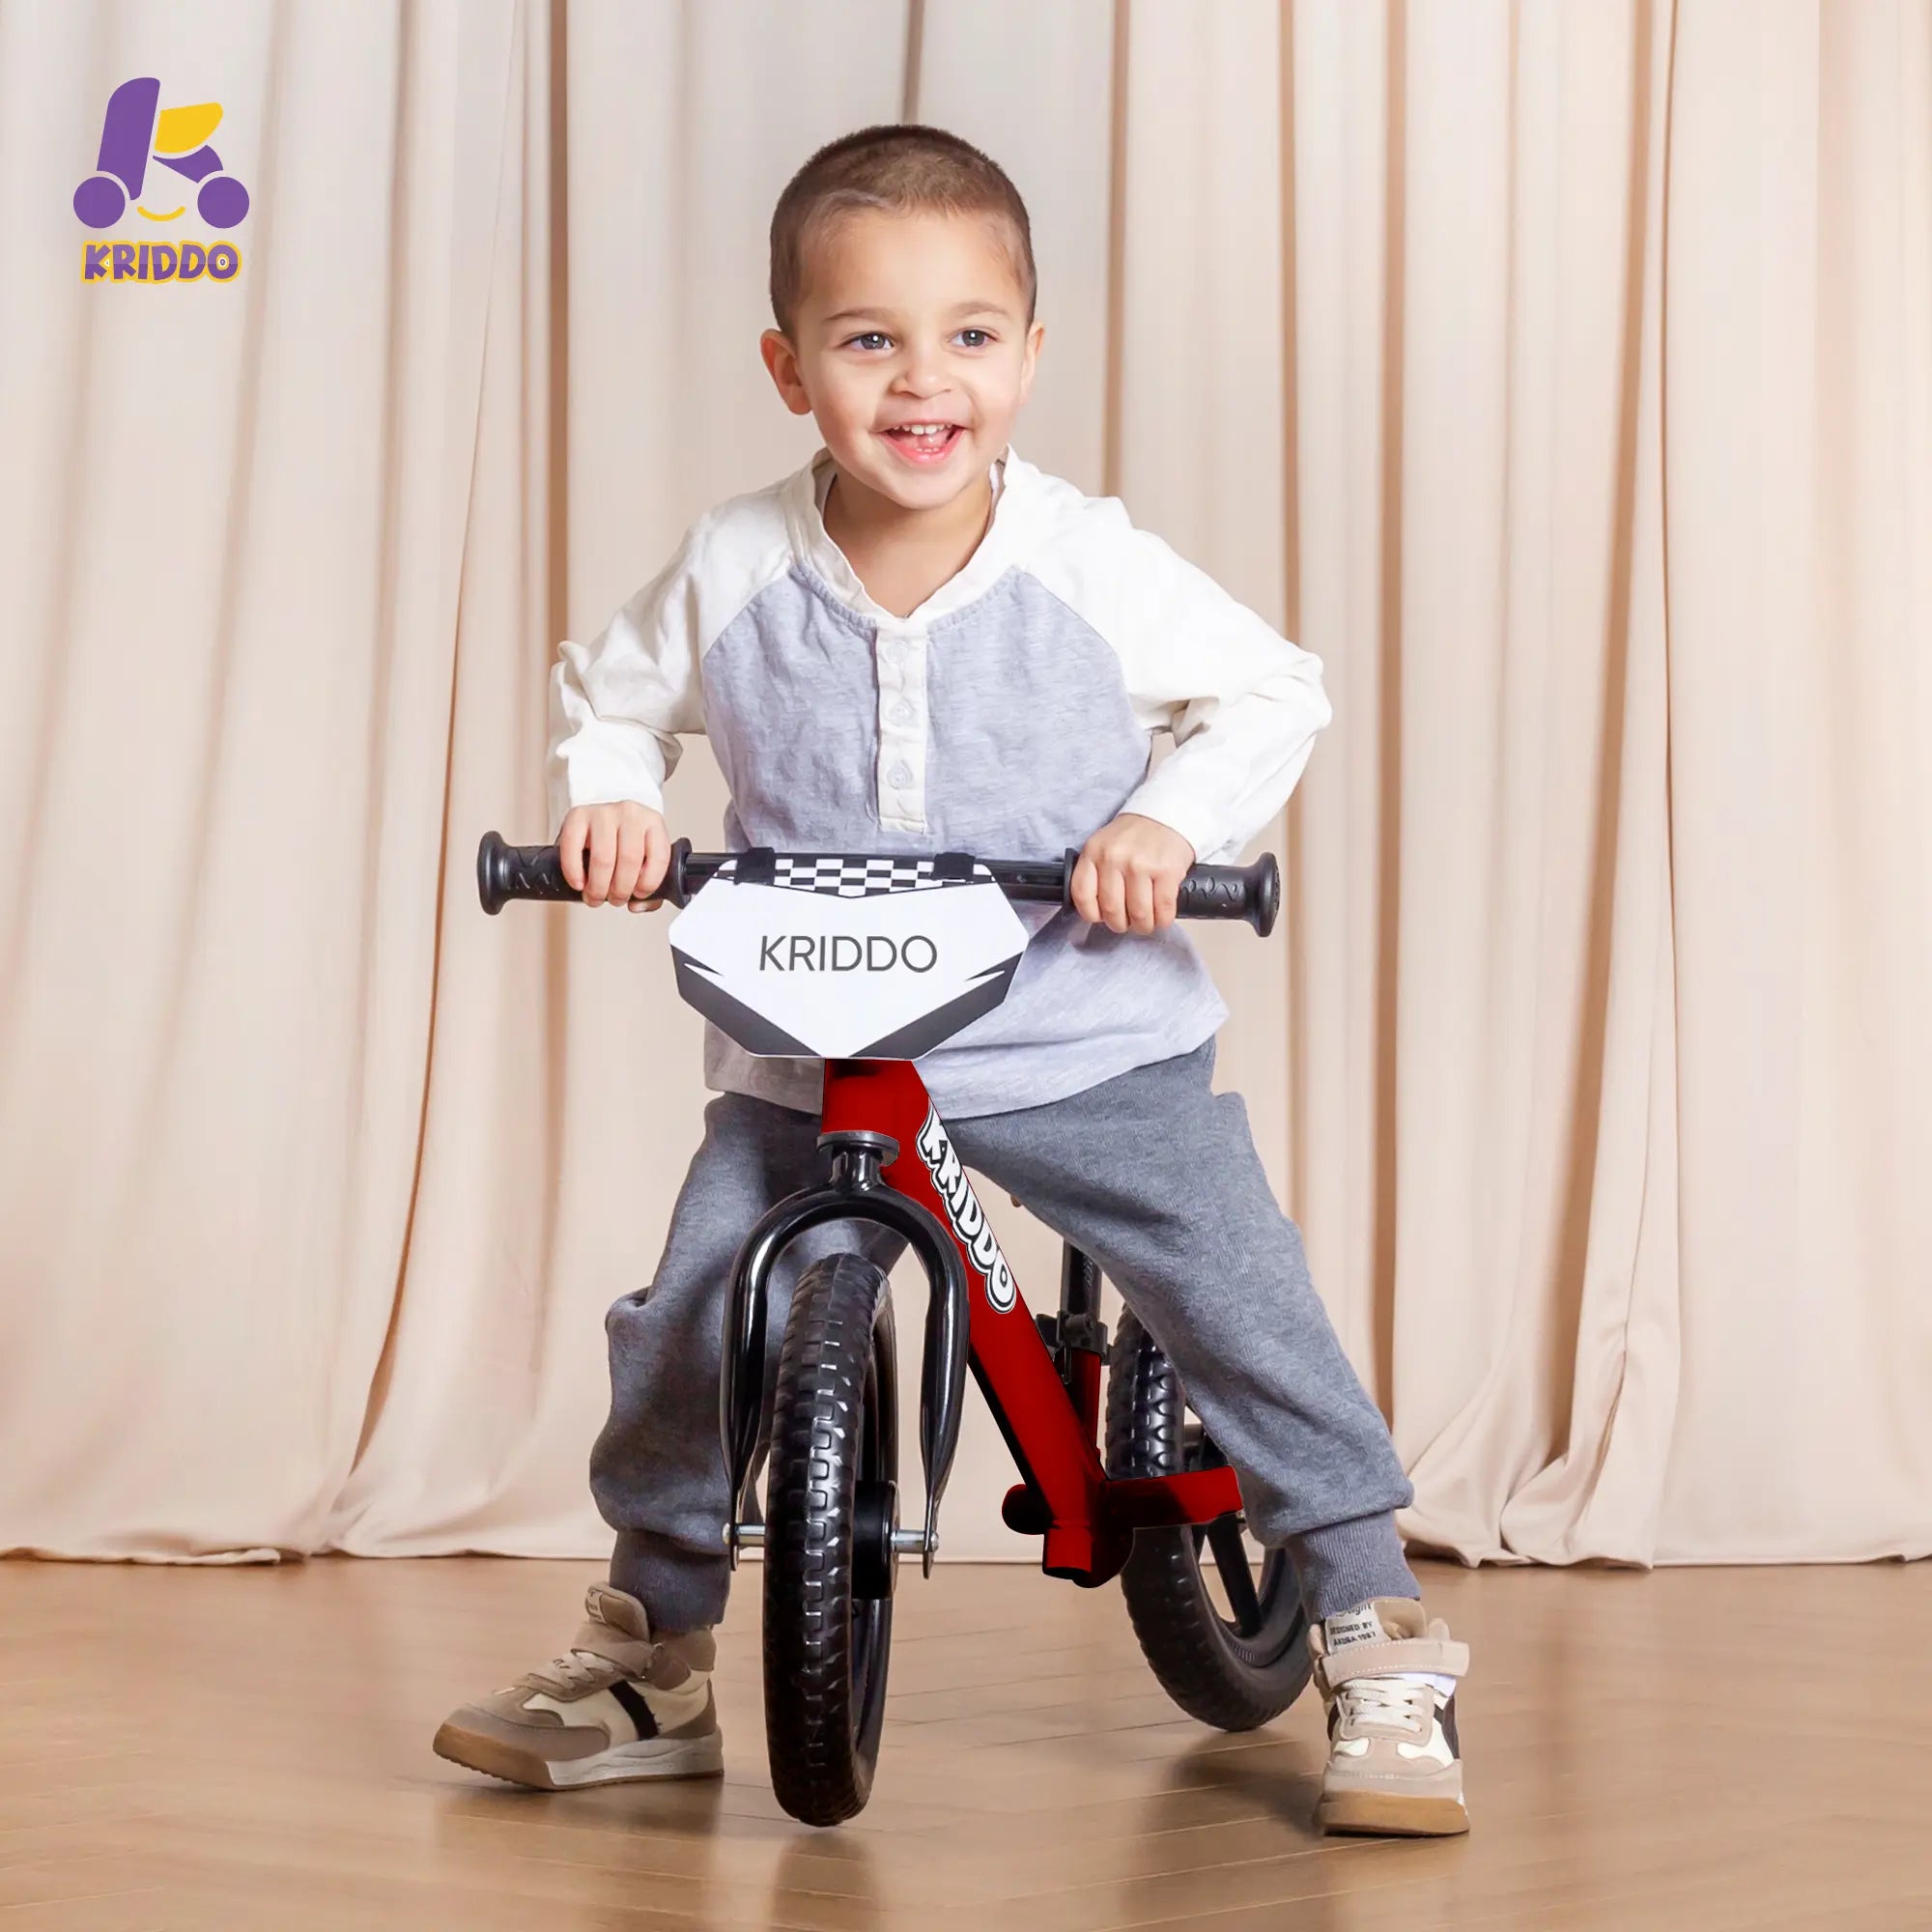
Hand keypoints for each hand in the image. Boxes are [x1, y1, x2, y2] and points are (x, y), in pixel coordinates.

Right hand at [557, 801, 670, 910]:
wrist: (599, 820)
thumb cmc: (622, 841)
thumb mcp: (643, 857)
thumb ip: (647, 884)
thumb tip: (637, 905)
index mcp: (653, 823)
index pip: (659, 856)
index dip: (648, 883)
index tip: (638, 895)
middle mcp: (630, 813)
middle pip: (629, 860)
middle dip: (621, 890)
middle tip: (615, 900)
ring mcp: (603, 812)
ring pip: (603, 858)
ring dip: (598, 886)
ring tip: (596, 897)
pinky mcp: (577, 815)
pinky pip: (573, 848)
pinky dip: (574, 872)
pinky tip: (579, 884)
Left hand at [1070, 813, 1195, 934]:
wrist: (1167, 815)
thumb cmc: (1135, 835)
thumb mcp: (1104, 845)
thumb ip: (1096, 871)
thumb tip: (1097, 910)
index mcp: (1094, 851)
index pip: (1082, 894)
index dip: (1091, 914)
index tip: (1101, 917)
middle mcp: (1115, 858)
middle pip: (1111, 909)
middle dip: (1120, 924)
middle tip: (1127, 922)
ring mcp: (1141, 865)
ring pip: (1138, 914)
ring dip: (1143, 926)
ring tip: (1145, 923)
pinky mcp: (1167, 872)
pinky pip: (1163, 909)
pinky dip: (1163, 920)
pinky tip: (1162, 917)